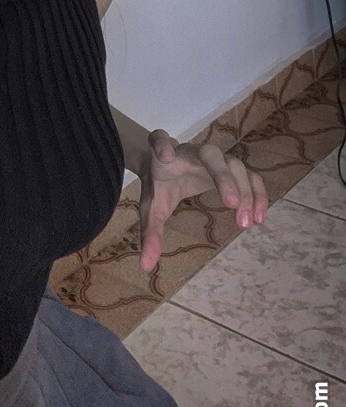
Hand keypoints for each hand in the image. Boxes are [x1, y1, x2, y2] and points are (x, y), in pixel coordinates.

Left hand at [137, 129, 268, 273]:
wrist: (165, 167)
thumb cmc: (159, 186)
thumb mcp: (151, 210)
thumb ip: (150, 233)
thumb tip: (145, 267)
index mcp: (167, 158)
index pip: (160, 139)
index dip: (162, 143)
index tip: (165, 155)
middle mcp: (192, 152)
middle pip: (211, 154)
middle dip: (223, 177)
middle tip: (233, 205)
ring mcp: (215, 159)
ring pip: (235, 165)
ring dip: (245, 190)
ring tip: (246, 222)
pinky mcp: (231, 169)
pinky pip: (250, 176)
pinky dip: (257, 194)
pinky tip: (259, 218)